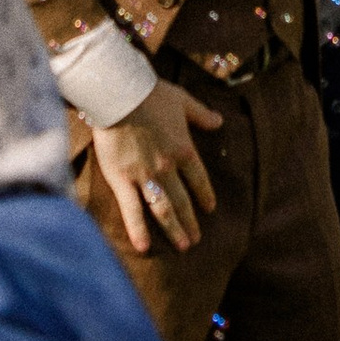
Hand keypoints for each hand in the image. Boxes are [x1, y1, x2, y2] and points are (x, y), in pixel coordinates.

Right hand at [90, 77, 225, 255]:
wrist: (120, 93)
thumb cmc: (150, 93)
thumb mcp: (182, 100)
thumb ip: (201, 114)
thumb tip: (219, 121)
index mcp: (184, 149)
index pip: (199, 179)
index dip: (205, 195)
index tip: (210, 209)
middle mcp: (168, 168)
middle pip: (183, 201)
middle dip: (190, 222)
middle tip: (195, 240)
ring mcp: (145, 176)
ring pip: (163, 210)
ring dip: (174, 229)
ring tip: (182, 246)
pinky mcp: (122, 179)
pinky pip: (132, 210)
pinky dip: (138, 230)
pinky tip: (144, 248)